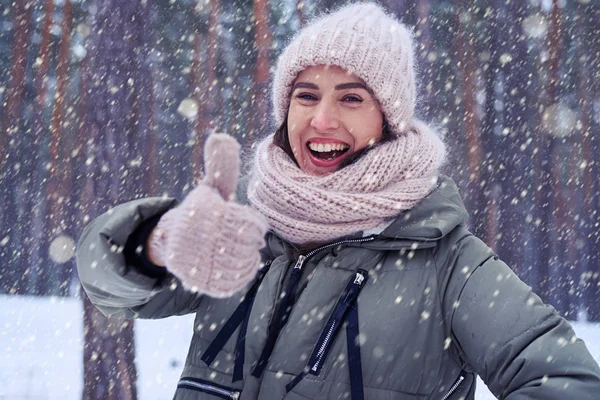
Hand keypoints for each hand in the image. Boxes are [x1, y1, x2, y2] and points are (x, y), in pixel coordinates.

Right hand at [148, 134, 267, 296]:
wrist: (171, 241)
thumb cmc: (201, 211)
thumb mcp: (211, 187)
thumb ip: (221, 165)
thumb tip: (221, 135)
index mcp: (207, 213)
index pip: (251, 225)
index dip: (253, 225)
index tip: (244, 222)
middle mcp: (200, 238)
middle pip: (248, 246)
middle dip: (249, 242)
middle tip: (242, 238)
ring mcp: (199, 262)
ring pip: (243, 264)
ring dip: (246, 258)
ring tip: (239, 251)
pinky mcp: (201, 282)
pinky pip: (233, 282)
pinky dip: (239, 275)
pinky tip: (234, 265)